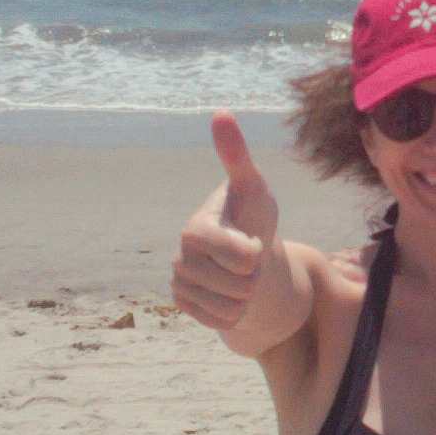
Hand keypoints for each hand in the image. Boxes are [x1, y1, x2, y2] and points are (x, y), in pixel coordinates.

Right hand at [172, 112, 280, 330]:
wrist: (247, 253)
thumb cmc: (251, 215)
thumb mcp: (254, 186)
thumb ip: (237, 155)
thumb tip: (221, 112)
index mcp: (196, 228)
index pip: (240, 256)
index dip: (255, 252)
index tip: (251, 238)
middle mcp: (180, 257)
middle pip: (240, 284)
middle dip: (255, 274)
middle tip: (248, 258)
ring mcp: (180, 283)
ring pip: (232, 306)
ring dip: (247, 294)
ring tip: (240, 273)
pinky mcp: (184, 305)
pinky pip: (222, 322)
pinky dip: (236, 312)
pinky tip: (230, 292)